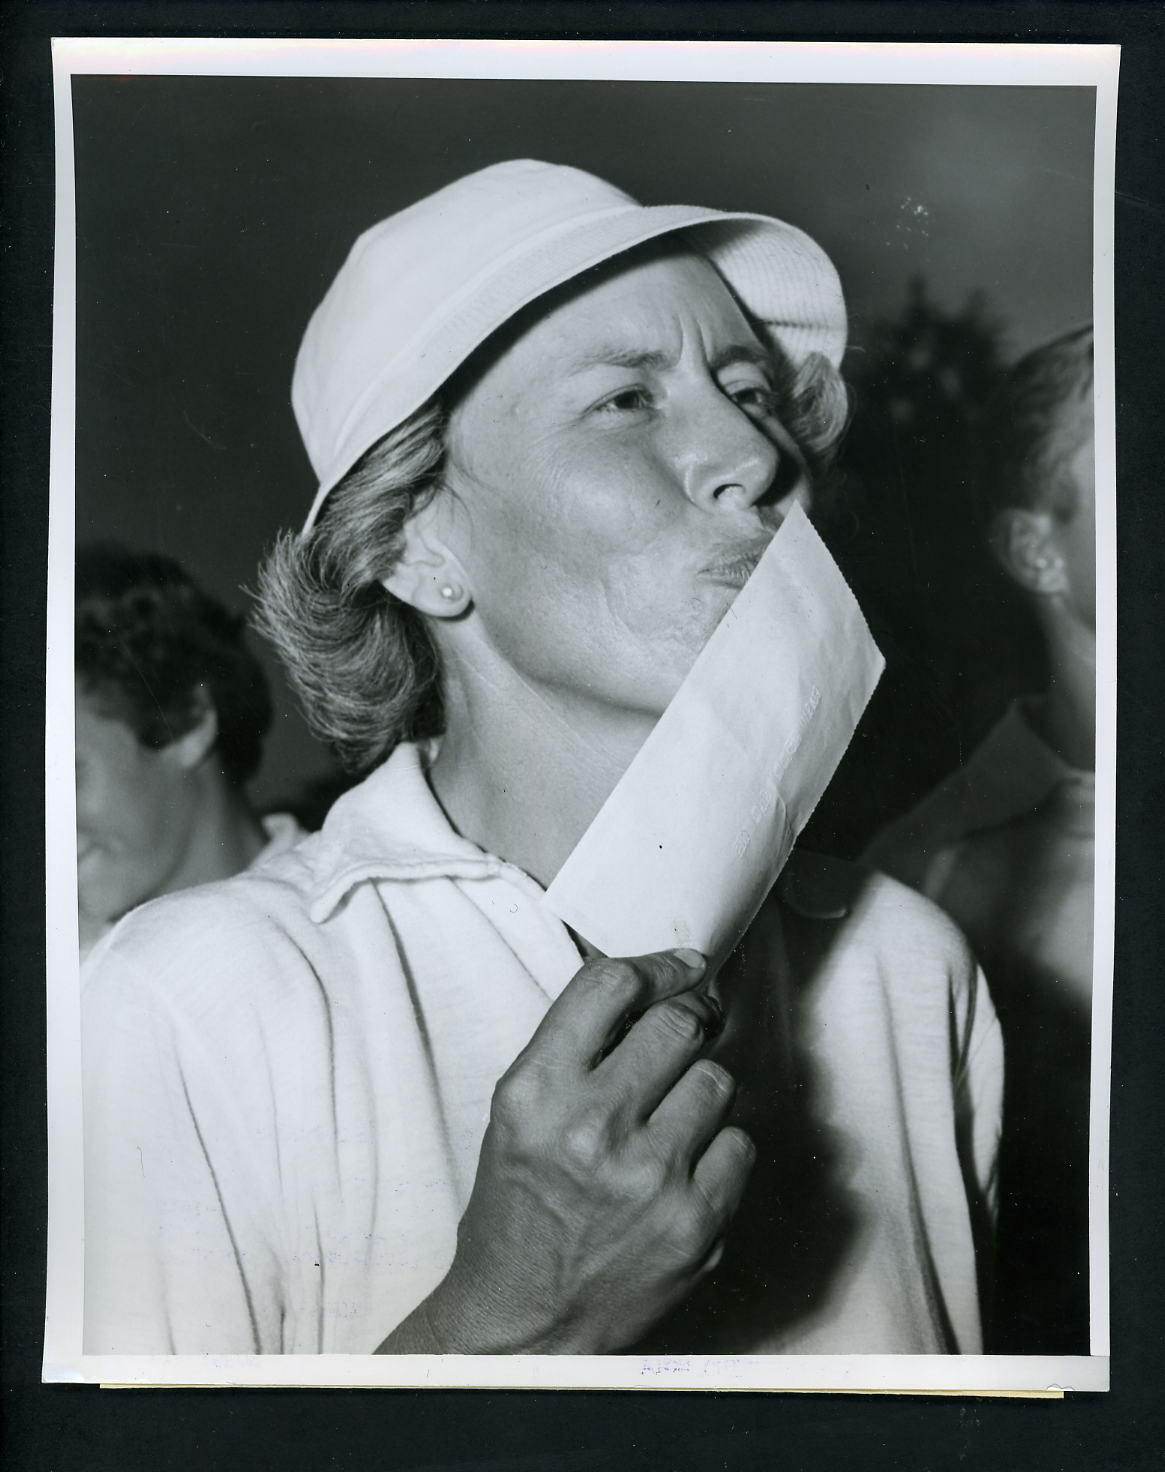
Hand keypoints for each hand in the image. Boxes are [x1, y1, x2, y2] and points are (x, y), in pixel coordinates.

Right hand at [383, 948, 753, 1353]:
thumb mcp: (518, 1111)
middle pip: (680, 1023)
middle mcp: (592, 1129)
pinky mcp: (696, 1223)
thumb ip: (576, 1045)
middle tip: (693, 1023)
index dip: (659, 965)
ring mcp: (650, 1178)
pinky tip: (684, 1168)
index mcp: (536, 1092)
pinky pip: (740, 1143)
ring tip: (669, 1119)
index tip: (682, 966)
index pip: (612, 985)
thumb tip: (653, 983)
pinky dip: (719, 1149)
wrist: (525, 1320)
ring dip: (699, 1089)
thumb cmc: (520, 1206)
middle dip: (692, 1017)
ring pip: (718, 1080)